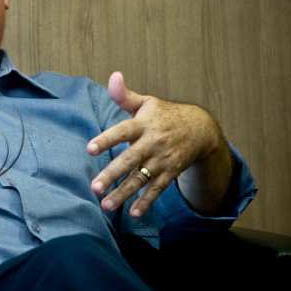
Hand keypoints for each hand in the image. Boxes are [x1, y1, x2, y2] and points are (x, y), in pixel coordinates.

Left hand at [87, 72, 221, 217]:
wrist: (201, 129)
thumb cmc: (164, 115)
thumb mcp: (147, 102)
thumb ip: (125, 95)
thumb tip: (112, 77)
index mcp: (144, 124)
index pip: (123, 131)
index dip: (106, 139)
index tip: (89, 149)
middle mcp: (152, 143)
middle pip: (130, 160)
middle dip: (112, 174)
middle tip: (95, 188)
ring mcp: (162, 160)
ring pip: (141, 179)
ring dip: (124, 193)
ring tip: (106, 206)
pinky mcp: (170, 173)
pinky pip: (158, 189)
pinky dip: (147, 202)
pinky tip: (134, 214)